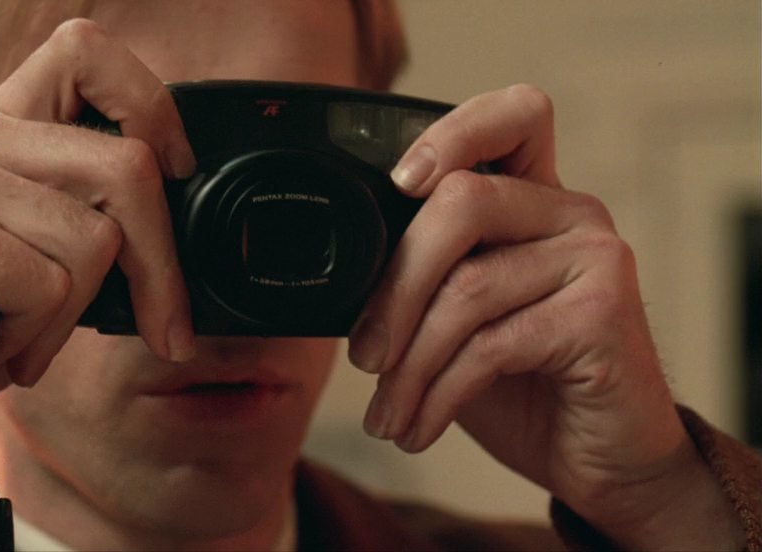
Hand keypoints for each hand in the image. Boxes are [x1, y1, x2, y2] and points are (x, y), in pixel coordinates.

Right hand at [0, 19, 196, 467]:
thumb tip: (192, 212)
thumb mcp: (50, 243)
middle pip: (126, 167)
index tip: (175, 171)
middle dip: (161, 265)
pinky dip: (39, 334)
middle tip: (166, 327)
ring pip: (96, 239)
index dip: (149, 105)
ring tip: (23, 324)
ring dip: (74, 311)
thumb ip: (101, 205)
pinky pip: (51, 286)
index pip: (86, 51)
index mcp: (5, 121)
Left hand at [348, 84, 743, 548]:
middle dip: (395, 288)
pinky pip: (492, 344)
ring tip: (388, 414)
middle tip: (364, 356)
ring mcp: (595, 258)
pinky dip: (439, 394)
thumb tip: (344, 277)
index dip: (451, 133)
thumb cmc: (524, 384)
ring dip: (409, 365)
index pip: (512, 117)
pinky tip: (421, 427)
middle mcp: (572, 212)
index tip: (397, 183)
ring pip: (468, 287)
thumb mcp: (462, 321)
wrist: (602, 457)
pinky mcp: (603, 314)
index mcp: (534, 198)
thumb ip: (427, 278)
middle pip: (461, 203)